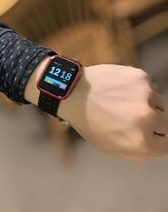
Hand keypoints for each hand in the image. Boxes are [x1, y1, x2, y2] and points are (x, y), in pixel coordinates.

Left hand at [25, 60, 167, 161]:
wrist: (72, 92)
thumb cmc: (88, 122)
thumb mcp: (109, 148)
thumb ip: (138, 153)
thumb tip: (158, 148)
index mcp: (141, 142)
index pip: (167, 145)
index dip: (157, 140)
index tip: (149, 134)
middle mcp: (148, 119)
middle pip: (165, 124)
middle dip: (152, 123)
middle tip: (129, 116)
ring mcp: (146, 96)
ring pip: (157, 103)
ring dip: (144, 104)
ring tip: (119, 102)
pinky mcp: (141, 77)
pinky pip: (147, 87)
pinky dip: (136, 89)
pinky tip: (117, 90)